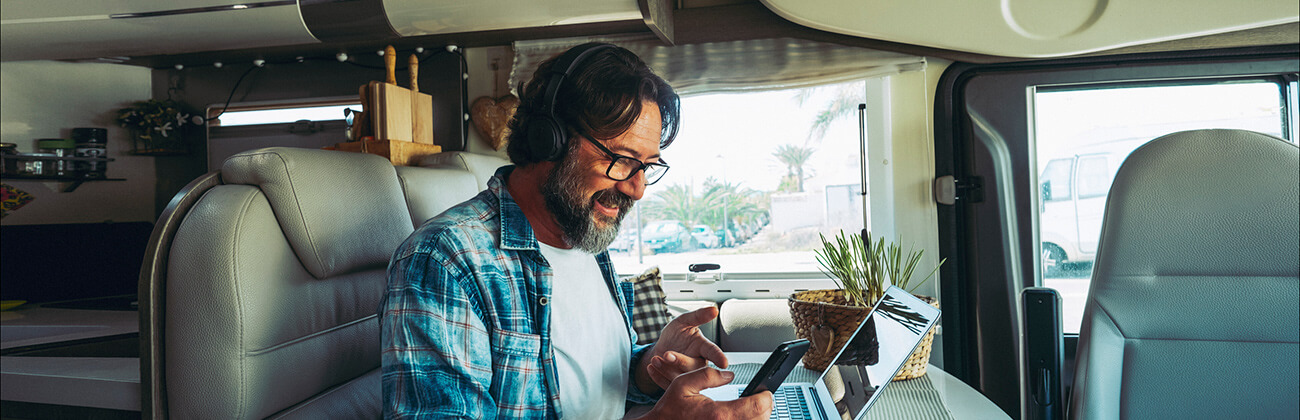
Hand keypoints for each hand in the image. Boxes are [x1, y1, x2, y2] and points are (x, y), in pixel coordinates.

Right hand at [635, 367, 772, 419]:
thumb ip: (708, 375)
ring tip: (755, 408)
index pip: (757, 406)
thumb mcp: (683, 384)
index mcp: (718, 414)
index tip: (765, 391)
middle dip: (766, 407)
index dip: (766, 396)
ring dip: (759, 418)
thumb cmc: (669, 410)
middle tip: (763, 398)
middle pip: (762, 419)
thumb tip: (729, 375)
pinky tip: (744, 417)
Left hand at [637, 307, 727, 392]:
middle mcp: (698, 364)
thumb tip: (713, 309)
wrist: (663, 347)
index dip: (718, 357)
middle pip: (694, 367)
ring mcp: (687, 376)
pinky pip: (668, 384)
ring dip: (666, 368)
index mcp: (703, 348)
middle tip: (666, 354)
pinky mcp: (675, 384)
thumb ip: (698, 316)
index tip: (723, 362)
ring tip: (655, 359)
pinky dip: (657, 376)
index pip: (713, 352)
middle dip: (680, 361)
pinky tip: (651, 367)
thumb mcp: (684, 321)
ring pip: (681, 377)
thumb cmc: (677, 335)